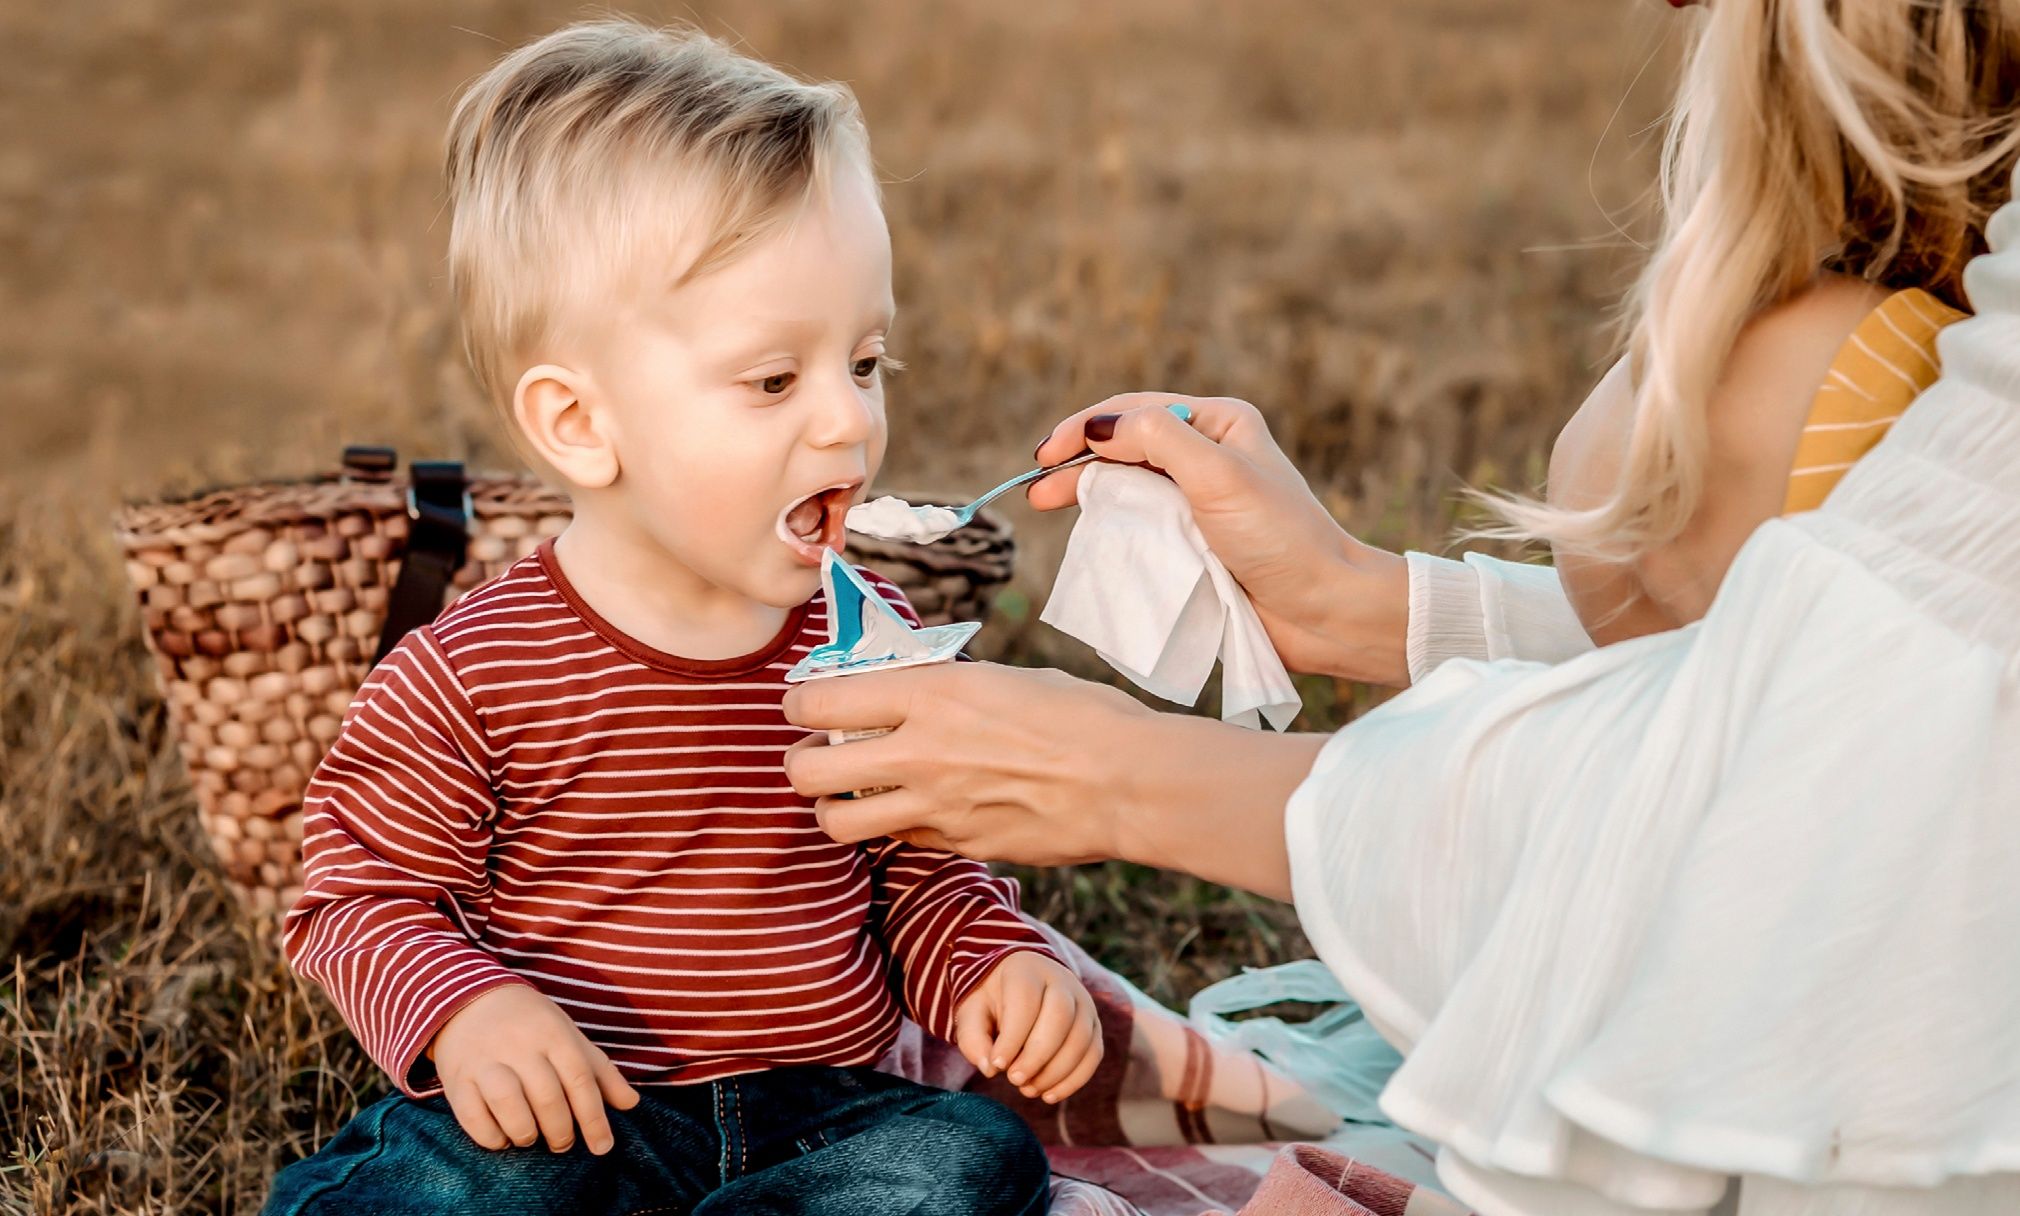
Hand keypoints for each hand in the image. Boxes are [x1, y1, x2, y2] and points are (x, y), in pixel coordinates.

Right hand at [428, 984, 640, 1153]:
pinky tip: (503, 1138)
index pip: (580, 1081)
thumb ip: (600, 1071)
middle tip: (563, 1144)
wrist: (469, 1000)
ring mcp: (485, 1061)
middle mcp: (519, 1045)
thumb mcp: (569, 1036)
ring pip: (509, 1104)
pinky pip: (473, 1116)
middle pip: (547, 1097)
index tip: (602, 1147)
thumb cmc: (531, 1025)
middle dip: (561, 1131)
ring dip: (526, 1133)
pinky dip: (491, 1137)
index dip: (594, 1119)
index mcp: (554, 1034)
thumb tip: (631, 1104)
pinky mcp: (457, 1078)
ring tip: (532, 1138)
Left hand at [783, 661, 1323, 897]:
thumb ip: (941, 687)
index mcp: (929, 694)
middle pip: (808, 770)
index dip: (798, 704)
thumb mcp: (1000, 677)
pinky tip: (914, 812)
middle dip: (799, 763)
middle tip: (814, 755)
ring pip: (837, 821)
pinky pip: (898, 841)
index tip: (803, 705)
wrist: (1126, 781)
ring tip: (850, 795)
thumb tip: (902, 690)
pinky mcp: (956, 845)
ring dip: (834, 807)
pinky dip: (893, 830)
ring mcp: (934, 806)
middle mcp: (919, 751)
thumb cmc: (1077, 714)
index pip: (819, 702)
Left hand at [954, 951, 1102, 1104]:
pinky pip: (1094, 1053)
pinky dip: (1074, 1080)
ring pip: (1081, 1037)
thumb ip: (973, 1038)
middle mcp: (1062, 980)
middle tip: (1014, 1080)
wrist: (1019, 986)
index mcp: (1027, 970)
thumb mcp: (972, 1012)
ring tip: (1028, 1089)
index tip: (998, 1066)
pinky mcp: (1094, 1024)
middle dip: (1037, 1056)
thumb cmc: (991, 1002)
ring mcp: (1084, 1002)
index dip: (1013, 1038)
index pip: (1026, 1001)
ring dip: (1056, 1071)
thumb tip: (989, 1068)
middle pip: (1061, 1016)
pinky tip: (1049, 1095)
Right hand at [1031, 393, 1411, 686]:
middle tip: (1036, 489)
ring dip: (1090, 493)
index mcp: (1219, 423)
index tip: (1045, 456)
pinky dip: (1111, 526)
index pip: (1134, 411)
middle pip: (1125, 447)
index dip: (1083, 428)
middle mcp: (1208, 454)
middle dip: (1078, 462)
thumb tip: (1099, 429)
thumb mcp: (1217, 474)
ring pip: (1128, 486)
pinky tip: (1091, 534)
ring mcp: (1200, 500)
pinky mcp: (1195, 542)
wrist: (1323, 609)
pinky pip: (1141, 526)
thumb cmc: (1279, 537)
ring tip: (1051, 507)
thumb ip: (1157, 439)